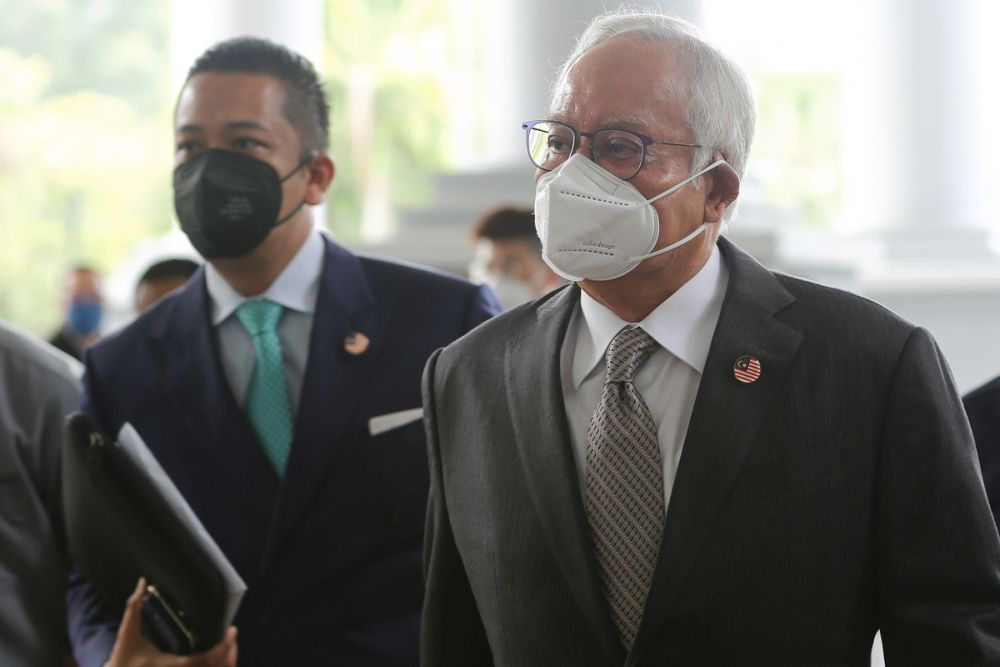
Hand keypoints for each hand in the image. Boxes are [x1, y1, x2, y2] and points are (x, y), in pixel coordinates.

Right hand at [104, 578, 237, 666]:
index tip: (232, 631)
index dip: (221, 648)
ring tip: (226, 644)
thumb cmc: (122, 658)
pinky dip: (214, 666)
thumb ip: (134, 606)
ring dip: (223, 662)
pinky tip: (215, 655)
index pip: (203, 660)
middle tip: (231, 635)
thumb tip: (142, 582)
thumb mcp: (127, 632)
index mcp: (171, 665)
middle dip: (228, 654)